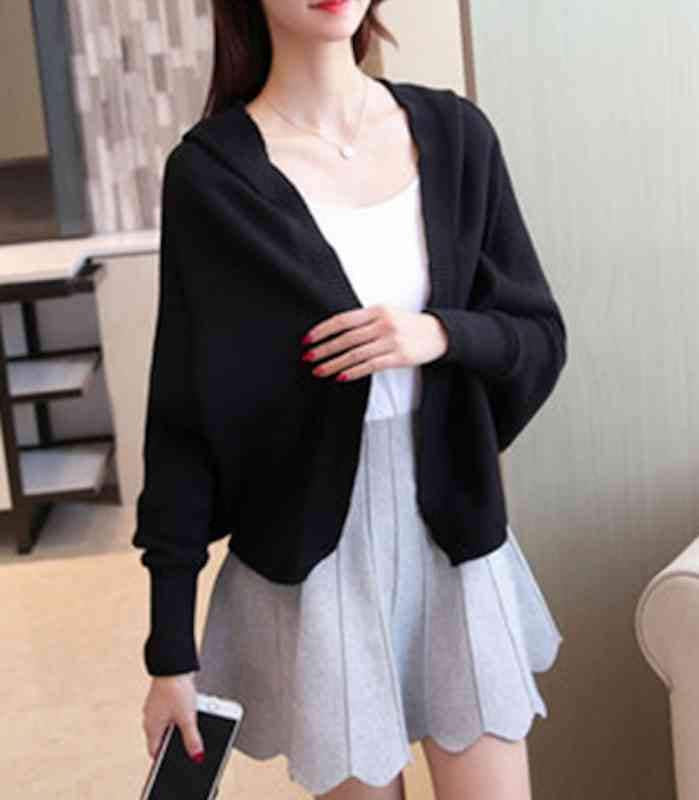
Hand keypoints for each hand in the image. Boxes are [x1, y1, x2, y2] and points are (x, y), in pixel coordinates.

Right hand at [141, 673, 204, 761]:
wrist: (173, 664)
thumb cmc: (175, 689)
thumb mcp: (187, 718)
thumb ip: (192, 739)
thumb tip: (196, 756)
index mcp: (151, 728)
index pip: (155, 752)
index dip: (165, 759)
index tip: (174, 763)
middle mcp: (150, 718)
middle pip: (163, 738)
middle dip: (176, 741)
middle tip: (189, 742)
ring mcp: (156, 707)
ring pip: (168, 723)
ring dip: (179, 725)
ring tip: (192, 719)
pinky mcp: (163, 696)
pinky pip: (171, 711)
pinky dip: (180, 713)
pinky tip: (191, 707)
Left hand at [301, 305, 448, 381]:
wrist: (438, 333)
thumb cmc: (407, 325)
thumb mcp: (386, 314)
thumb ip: (364, 321)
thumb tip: (334, 333)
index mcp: (377, 311)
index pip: (343, 320)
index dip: (323, 330)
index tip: (308, 340)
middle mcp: (383, 324)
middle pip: (346, 339)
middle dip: (324, 349)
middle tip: (308, 358)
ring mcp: (391, 341)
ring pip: (355, 354)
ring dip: (334, 364)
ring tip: (319, 371)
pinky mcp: (399, 357)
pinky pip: (370, 366)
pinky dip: (353, 372)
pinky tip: (340, 376)